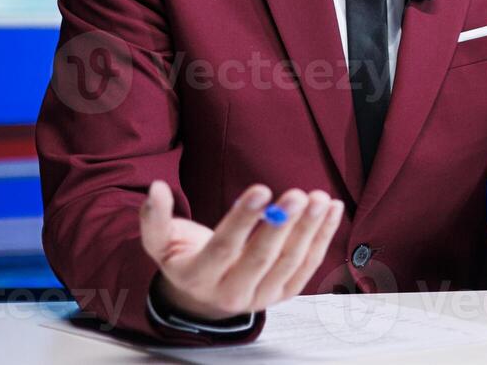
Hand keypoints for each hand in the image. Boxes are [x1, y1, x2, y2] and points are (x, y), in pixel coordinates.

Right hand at [140, 180, 344, 321]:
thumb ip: (155, 218)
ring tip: (319, 198)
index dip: (242, 221)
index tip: (260, 190)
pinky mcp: (285, 293)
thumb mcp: (161, 242)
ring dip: (308, 229)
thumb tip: (154, 189)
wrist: (206, 294)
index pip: (222, 249)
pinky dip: (323, 236)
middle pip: (261, 259)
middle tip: (296, 194)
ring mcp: (262, 297)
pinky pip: (309, 264)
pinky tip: (332, 208)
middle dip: (281, 225)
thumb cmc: (187, 257)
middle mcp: (231, 294)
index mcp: (198, 279)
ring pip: (290, 262)